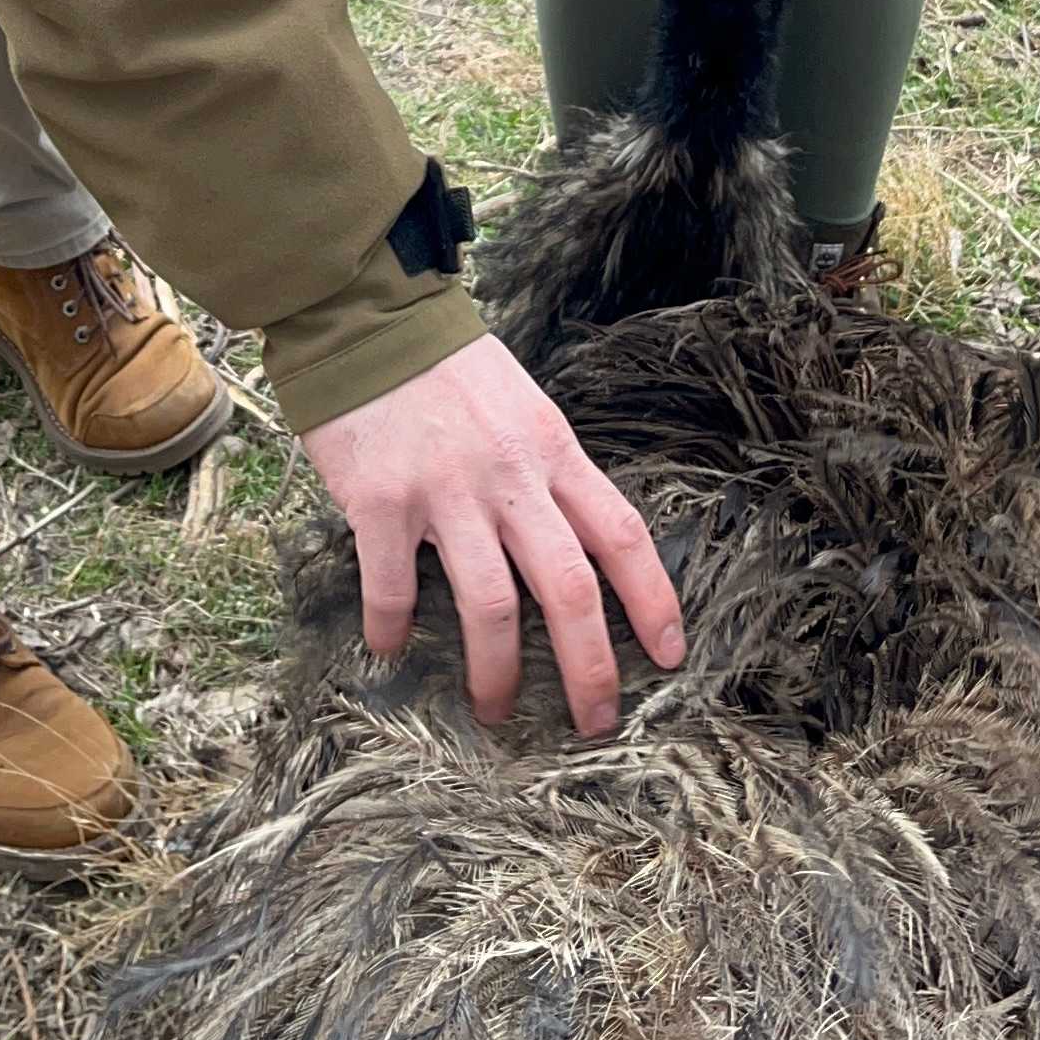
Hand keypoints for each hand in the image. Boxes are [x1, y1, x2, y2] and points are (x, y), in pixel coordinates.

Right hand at [303, 333, 684, 735]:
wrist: (370, 320)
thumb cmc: (449, 368)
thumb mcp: (521, 407)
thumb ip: (545, 472)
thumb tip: (571, 547)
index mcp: (552, 450)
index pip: (622, 534)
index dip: (653, 600)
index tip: (670, 654)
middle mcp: (509, 476)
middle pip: (569, 588)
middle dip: (590, 668)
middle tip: (595, 719)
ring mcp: (446, 491)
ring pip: (492, 605)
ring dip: (496, 673)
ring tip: (494, 710)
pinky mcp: (382, 501)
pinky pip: (394, 587)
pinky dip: (393, 628)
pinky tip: (392, 648)